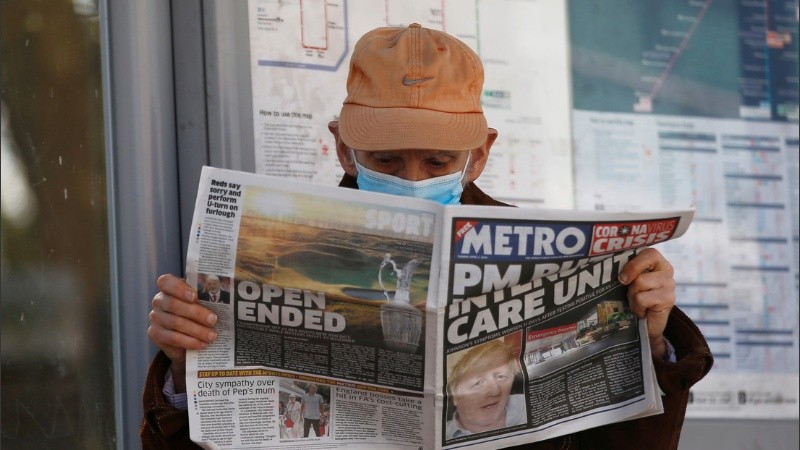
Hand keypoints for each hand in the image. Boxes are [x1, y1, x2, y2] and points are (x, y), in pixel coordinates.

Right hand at [148, 274, 217, 390]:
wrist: (186, 339)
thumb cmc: (197, 314)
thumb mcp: (201, 303)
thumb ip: (206, 298)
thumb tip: (228, 299)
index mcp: (169, 288)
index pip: (166, 282)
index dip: (178, 288)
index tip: (194, 296)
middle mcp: (159, 301)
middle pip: (174, 304)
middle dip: (196, 313)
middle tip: (213, 320)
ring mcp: (155, 317)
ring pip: (175, 323)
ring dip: (197, 330)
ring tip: (212, 336)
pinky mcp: (155, 334)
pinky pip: (173, 338)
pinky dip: (190, 341)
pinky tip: (202, 344)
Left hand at [618, 248, 675, 358]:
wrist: (644, 324)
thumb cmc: (635, 298)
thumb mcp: (629, 280)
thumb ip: (628, 269)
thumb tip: (613, 265)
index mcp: (657, 262)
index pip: (650, 253)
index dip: (634, 265)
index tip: (623, 278)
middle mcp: (667, 271)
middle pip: (640, 273)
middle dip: (631, 286)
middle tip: (633, 294)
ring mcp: (670, 285)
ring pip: (640, 284)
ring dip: (633, 297)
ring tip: (638, 303)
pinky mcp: (669, 299)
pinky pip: (642, 298)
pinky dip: (638, 307)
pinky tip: (643, 311)